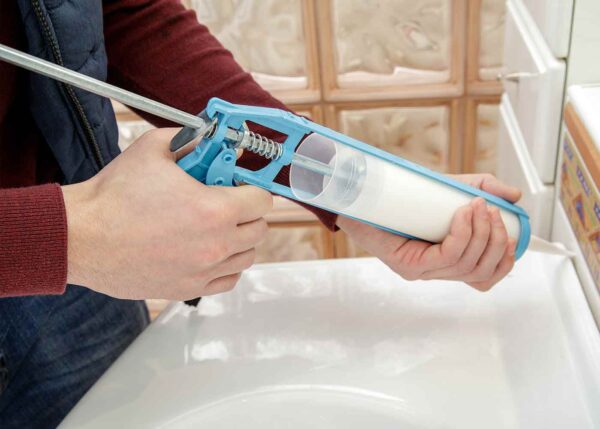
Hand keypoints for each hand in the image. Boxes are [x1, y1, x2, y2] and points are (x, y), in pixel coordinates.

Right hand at [62, 128, 271, 299]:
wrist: (82, 237)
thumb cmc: (113, 196)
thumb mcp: (154, 149)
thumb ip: (192, 140)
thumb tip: (213, 140)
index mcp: (214, 211)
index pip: (262, 200)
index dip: (252, 187)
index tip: (241, 185)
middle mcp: (216, 245)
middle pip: (259, 229)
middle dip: (248, 211)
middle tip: (228, 202)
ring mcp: (203, 271)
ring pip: (247, 256)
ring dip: (240, 239)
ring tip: (216, 226)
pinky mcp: (188, 289)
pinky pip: (228, 280)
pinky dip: (226, 265)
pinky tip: (210, 251)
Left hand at [337, 174, 521, 290]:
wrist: (362, 198)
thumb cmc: (403, 196)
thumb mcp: (450, 190)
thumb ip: (482, 189)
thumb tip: (514, 196)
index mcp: (446, 261)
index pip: (484, 277)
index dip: (504, 260)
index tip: (513, 232)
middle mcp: (435, 272)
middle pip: (480, 272)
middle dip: (496, 241)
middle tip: (492, 210)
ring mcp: (421, 272)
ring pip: (466, 264)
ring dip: (481, 233)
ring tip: (477, 205)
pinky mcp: (408, 266)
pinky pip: (447, 256)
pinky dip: (462, 234)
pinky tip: (462, 214)